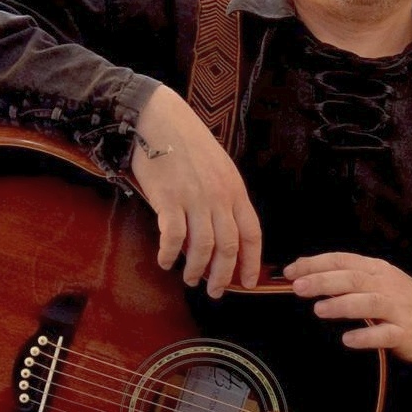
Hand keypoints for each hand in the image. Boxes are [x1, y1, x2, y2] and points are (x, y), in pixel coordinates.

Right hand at [129, 86, 263, 297]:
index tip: (248, 283)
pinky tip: (164, 261)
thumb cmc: (188, 144)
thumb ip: (224, 199)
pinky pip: (173, 237)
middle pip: (228, 247)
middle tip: (214, 292)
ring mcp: (195, 199)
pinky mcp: (168, 199)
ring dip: (195, 269)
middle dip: (222, 275)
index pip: (251, 234)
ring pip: (202, 247)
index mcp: (235, 190)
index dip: (251, 262)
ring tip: (190, 279)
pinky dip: (169, 254)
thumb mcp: (219, 169)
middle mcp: (219, 197)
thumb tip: (223, 234)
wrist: (159, 119)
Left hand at [285, 252, 411, 364]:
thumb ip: (346, 274)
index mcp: (377, 269)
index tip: (290, 271)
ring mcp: (397, 309)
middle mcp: (387, 285)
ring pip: (369, 303)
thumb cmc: (401, 301)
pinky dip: (366, 336)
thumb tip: (304, 267)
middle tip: (298, 288)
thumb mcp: (377, 280)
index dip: (316, 264)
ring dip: (343, 305)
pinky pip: (384, 334)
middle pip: (353, 279)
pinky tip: (348, 339)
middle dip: (324, 281)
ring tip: (319, 309)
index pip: (343, 260)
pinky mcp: (405, 333)